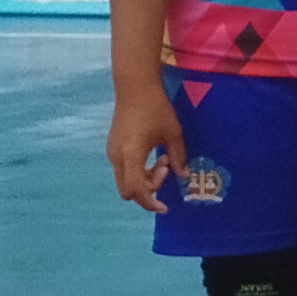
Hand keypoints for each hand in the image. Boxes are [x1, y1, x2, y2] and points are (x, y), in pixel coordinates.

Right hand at [107, 81, 186, 215]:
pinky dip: (139, 171)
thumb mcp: (173, 133)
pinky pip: (125, 170)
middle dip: (149, 189)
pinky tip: (155, 155)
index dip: (149, 202)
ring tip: (164, 159)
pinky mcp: (113, 148)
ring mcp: (112, 153)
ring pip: (125, 180)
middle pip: (127, 190)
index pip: (135, 189)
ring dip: (145, 178)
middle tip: (167, 170)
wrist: (134, 88)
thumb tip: (184, 176)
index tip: (165, 207)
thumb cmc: (156, 109)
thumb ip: (179, 157)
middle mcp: (116, 157)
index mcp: (131, 154)